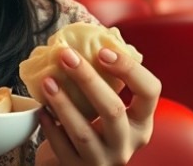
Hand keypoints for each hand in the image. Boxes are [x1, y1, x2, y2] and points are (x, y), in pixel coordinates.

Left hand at [34, 47, 160, 165]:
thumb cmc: (94, 128)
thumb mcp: (108, 108)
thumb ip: (106, 81)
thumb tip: (90, 38)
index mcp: (141, 121)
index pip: (150, 91)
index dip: (129, 69)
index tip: (102, 51)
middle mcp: (128, 143)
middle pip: (113, 110)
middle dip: (87, 79)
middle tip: (66, 55)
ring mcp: (104, 160)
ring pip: (84, 133)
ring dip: (63, 104)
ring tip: (47, 81)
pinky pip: (62, 148)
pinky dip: (50, 127)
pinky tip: (42, 110)